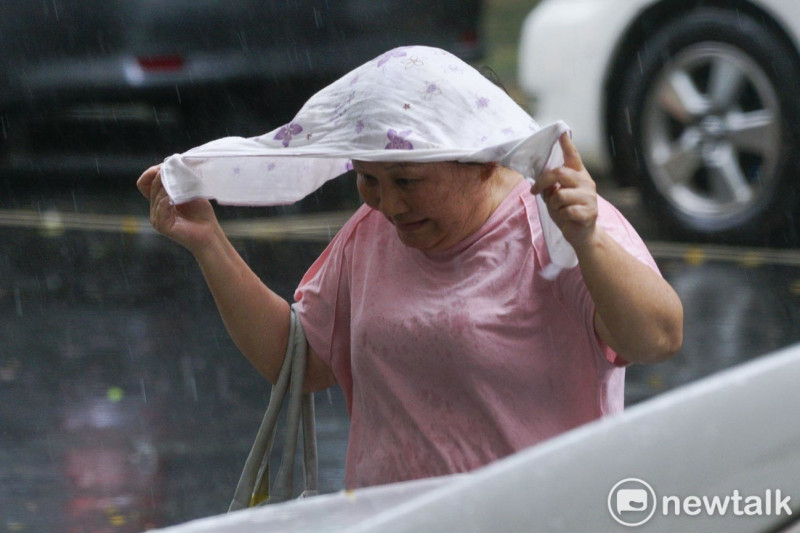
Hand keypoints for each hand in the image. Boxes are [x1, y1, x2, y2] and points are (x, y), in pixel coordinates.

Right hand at [136, 164, 219, 253]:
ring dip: (169, 185)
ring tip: (182, 182)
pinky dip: (168, 198)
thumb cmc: (201, 214)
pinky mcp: (161, 225)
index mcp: (158, 201)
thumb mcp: (189, 192)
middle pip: (151, 185)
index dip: (152, 172)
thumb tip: (173, 163)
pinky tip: (177, 195)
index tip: (168, 165)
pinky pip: (161, 206)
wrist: (209, 234)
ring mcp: (156, 218)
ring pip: (157, 194)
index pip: (144, 182)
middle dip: (164, 175)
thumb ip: (179, 180)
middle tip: (178, 169)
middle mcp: (154, 209)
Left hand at [530, 133, 598, 247]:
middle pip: (560, 173)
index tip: (561, 132)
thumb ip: (552, 186)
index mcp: (578, 175)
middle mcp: (586, 182)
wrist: (582, 235)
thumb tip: (541, 180)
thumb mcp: (556, 196)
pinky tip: (567, 218)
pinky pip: (566, 211)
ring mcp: (589, 197)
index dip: (567, 144)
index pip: (573, 156)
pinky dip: (560, 216)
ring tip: (558, 210)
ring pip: (560, 195)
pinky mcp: (589, 212)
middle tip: (534, 190)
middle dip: (543, 182)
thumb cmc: (568, 212)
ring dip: (553, 205)